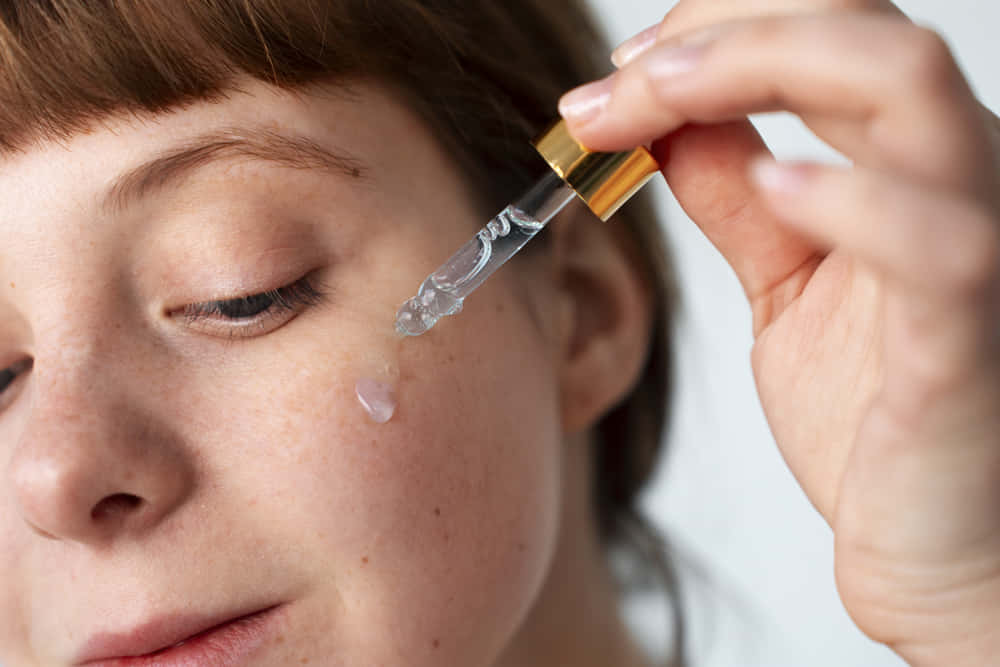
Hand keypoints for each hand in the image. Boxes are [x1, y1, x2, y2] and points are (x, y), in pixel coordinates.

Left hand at [559, 2, 999, 664]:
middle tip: (615, 83)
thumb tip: (669, 123)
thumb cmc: (876, 416)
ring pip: (903, 88)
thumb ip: (739, 201)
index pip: (827, 30)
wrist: (933, 547)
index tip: (614, 79)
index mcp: (911, 166)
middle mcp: (960, 181)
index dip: (713, 27)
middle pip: (859, 27)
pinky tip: (770, 188)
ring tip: (656, 100)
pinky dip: (847, 199)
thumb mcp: (788, 284)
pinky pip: (935, 242)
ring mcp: (978, 250)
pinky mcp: (965, 340)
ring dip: (761, 65)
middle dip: (716, 30)